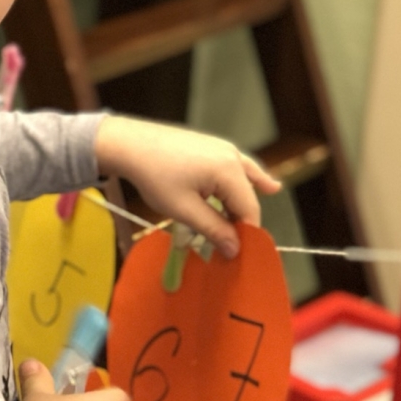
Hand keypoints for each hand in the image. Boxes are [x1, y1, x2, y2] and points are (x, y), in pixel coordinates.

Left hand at [94, 116, 279, 258]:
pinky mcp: (214, 147)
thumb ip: (213, 229)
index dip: (245, 236)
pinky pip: (238, 170)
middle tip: (228, 248)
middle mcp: (232, 156)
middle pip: (247, 198)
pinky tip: (269, 188)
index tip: (235, 256)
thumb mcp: (183, 210)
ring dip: (239, 207)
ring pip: (244, 183)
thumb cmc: (154, 176)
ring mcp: (224, 149)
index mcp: (229, 170)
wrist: (130, 144)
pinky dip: (248, 183)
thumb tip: (235, 249)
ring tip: (248, 230)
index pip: (249, 210)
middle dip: (239, 223)